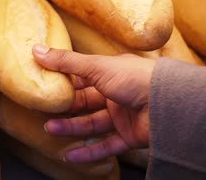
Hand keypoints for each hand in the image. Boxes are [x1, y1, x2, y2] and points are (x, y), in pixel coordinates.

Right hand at [32, 44, 155, 162]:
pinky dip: (89, 152)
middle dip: (64, 108)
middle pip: (84, 102)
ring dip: (71, 128)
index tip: (43, 86)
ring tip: (50, 129)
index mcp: (110, 73)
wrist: (169, 103)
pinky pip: (106, 145)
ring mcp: (123, 116)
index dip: (63, 82)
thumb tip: (36, 49)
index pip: (81, 78)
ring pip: (92, 123)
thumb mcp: (96, 66)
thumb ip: (66, 62)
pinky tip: (70, 155)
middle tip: (42, 111)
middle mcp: (116, 93)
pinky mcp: (130, 136)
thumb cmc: (135, 77)